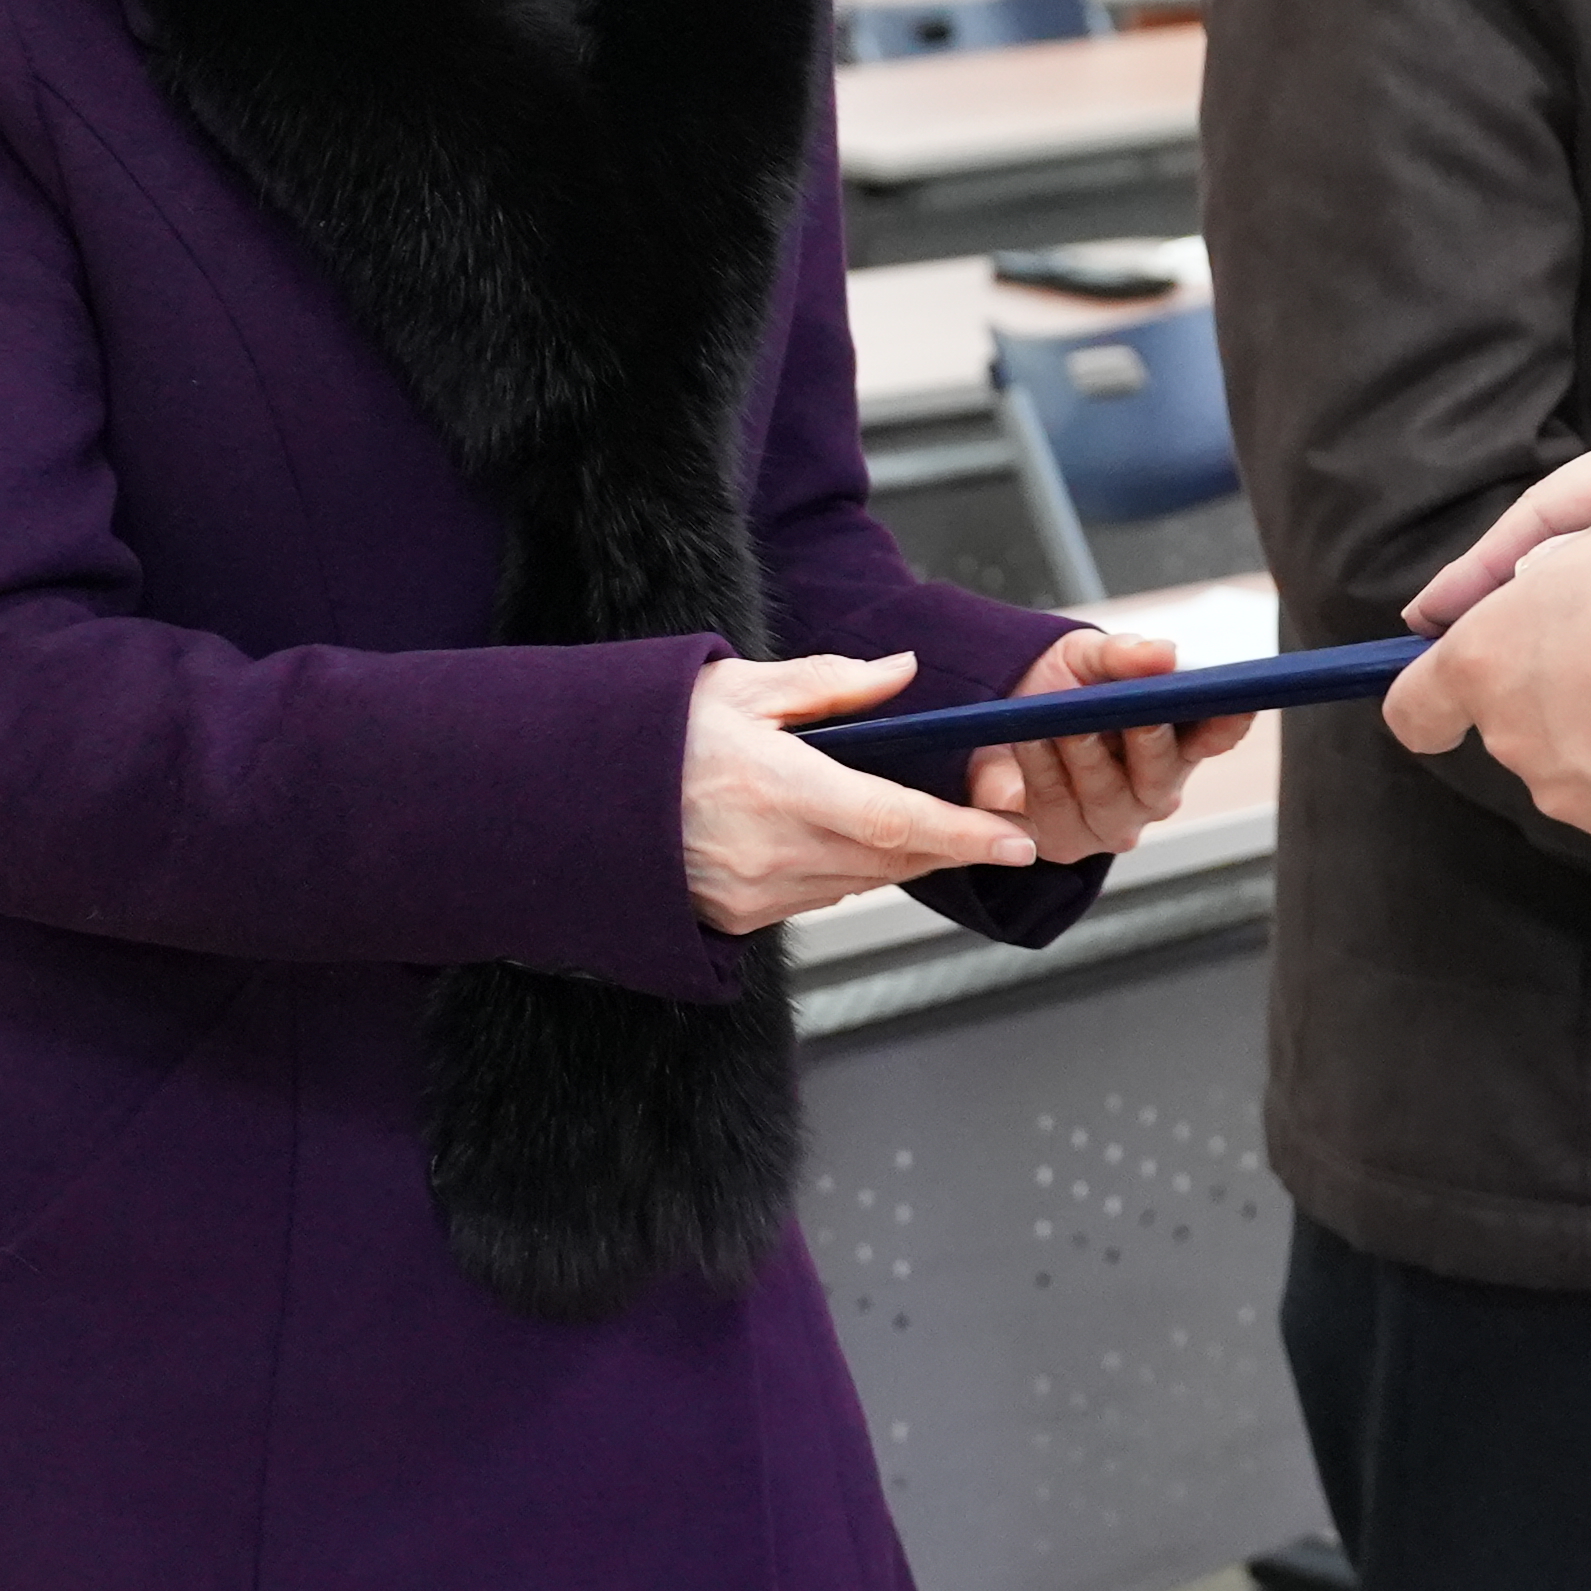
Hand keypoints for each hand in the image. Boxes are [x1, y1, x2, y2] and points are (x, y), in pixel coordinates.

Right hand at [680, 649, 1038, 932]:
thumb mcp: (739, 687)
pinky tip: (855, 841)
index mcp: (775, 787)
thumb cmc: (655, 735)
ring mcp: (756, 894)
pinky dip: (855, 871)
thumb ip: (831, 683)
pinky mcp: (743, 918)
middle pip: (893, 860)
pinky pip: (824, 897)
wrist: (573, 802)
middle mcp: (770, 852)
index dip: (964, 834)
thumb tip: (902, 672)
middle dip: (951, 845)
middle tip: (997, 826)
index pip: (893, 821)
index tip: (1017, 839)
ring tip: (931, 826)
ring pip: (864, 882)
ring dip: (906, 858)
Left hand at [964, 621, 1247, 861]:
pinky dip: (1041, 771)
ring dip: (1081, 753)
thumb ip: (1124, 655)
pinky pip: (1055, 810)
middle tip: (1128, 710)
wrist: (995, 719)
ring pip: (1107, 796)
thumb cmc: (1059, 687)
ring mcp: (1112, 821)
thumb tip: (1166, 654)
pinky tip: (1028, 741)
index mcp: (1177, 741)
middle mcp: (1154, 789)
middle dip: (1145, 740)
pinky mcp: (1065, 840)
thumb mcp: (1088, 657)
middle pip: (1162, 777)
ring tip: (1058, 719)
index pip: (1217, 736)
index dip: (1229, 722)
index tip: (1233, 701)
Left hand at [1385, 506, 1590, 851]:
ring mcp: (1574, 792)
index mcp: (1487, 661)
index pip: (1414, 707)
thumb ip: (1546, 581)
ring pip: (1574, 764)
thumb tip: (1537, 600)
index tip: (1451, 687)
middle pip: (1511, 727)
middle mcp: (1515, 737)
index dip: (1429, 698)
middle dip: (1552, 696)